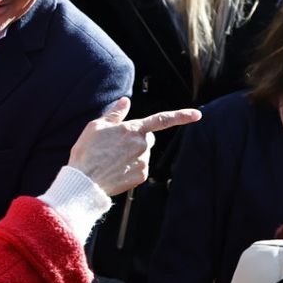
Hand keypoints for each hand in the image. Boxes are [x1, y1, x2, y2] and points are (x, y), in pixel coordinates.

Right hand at [66, 97, 201, 196]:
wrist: (85, 181)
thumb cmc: (87, 151)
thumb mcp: (96, 127)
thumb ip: (115, 113)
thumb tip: (125, 101)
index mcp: (133, 129)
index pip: (162, 120)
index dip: (181, 116)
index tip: (197, 115)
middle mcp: (142, 145)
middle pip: (149, 138)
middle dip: (139, 139)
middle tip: (117, 145)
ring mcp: (143, 161)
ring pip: (143, 154)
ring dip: (133, 154)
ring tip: (111, 159)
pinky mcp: (142, 176)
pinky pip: (140, 168)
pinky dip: (131, 168)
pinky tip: (115, 169)